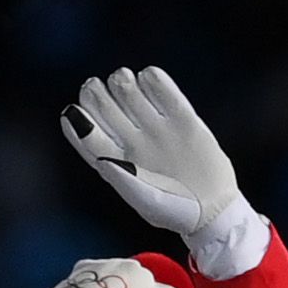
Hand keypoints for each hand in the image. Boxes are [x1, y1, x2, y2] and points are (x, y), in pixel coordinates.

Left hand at [61, 66, 244, 244]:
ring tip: (122, 78)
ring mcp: (158, 129)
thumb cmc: (177, 212)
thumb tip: (102, 160)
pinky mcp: (184, 120)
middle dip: (97, 97)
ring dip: (124, 85)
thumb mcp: (150, 203)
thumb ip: (126, 182)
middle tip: (93, 85)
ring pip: (133, 98)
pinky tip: (149, 75)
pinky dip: (158, 83)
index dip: (79, 124)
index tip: (72, 111)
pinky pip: (168, 96)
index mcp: (117, 162)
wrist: (215, 209)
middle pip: (108, 112)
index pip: (91, 138)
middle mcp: (134, 141)